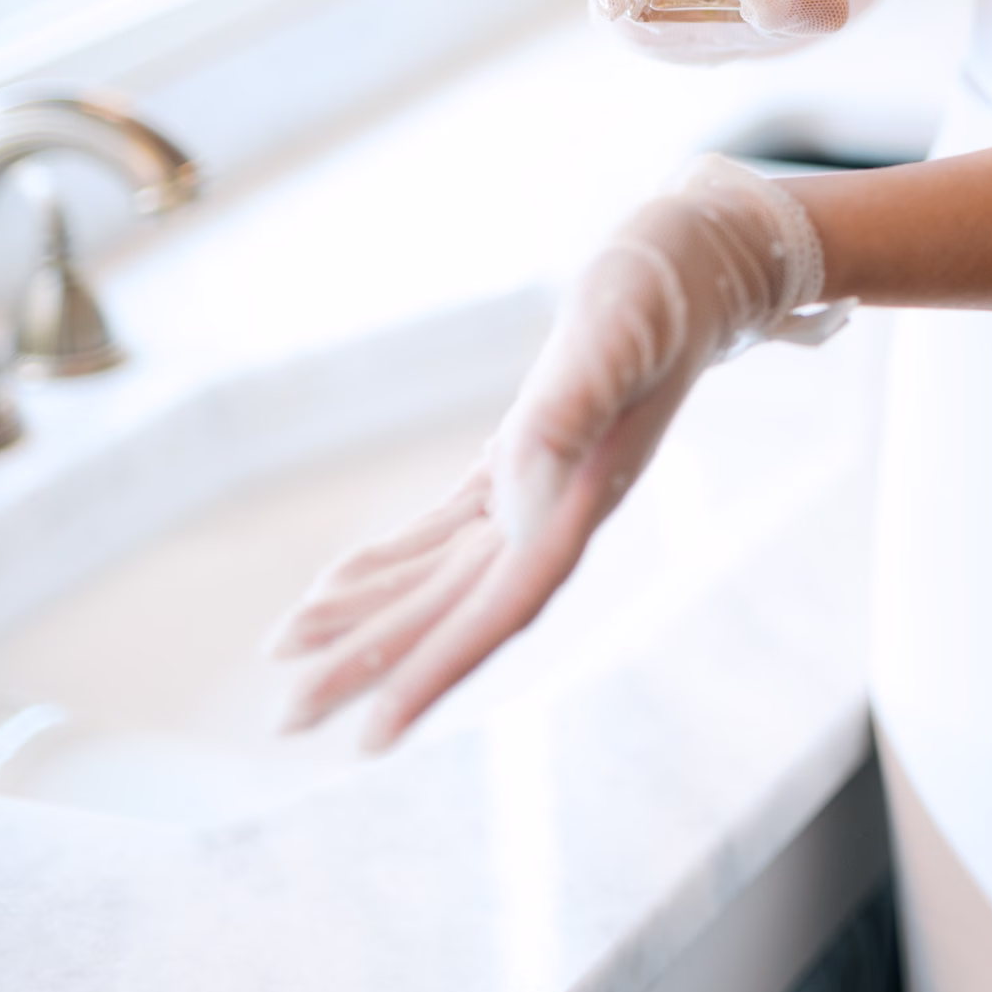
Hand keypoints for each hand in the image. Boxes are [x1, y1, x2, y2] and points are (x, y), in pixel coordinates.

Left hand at [268, 160, 844, 749]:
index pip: (498, 607)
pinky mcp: (529, 459)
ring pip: (448, 577)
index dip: (433, 669)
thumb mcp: (610, 336)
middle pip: (458, 609)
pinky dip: (397, 559)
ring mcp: (545, 490)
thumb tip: (512, 513)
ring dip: (374, 618)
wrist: (705, 257)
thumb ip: (564, 421)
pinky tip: (345, 581)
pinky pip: (452, 531)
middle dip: (375, 661)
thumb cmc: (657, 290)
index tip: (369, 733)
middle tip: (287, 716)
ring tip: (292, 654)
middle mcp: (561, 512)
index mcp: (581, 500)